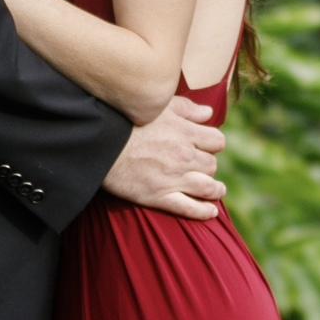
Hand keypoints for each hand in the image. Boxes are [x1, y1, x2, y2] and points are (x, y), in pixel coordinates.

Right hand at [102, 96, 226, 220]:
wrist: (101, 144)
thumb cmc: (127, 120)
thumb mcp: (160, 107)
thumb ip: (187, 108)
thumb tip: (209, 112)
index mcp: (185, 132)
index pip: (217, 141)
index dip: (213, 144)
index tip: (207, 146)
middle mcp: (184, 156)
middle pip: (212, 164)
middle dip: (209, 165)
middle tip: (202, 167)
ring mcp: (173, 178)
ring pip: (207, 187)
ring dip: (215, 190)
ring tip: (217, 191)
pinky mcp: (160, 196)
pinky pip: (190, 208)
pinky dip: (203, 211)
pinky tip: (211, 212)